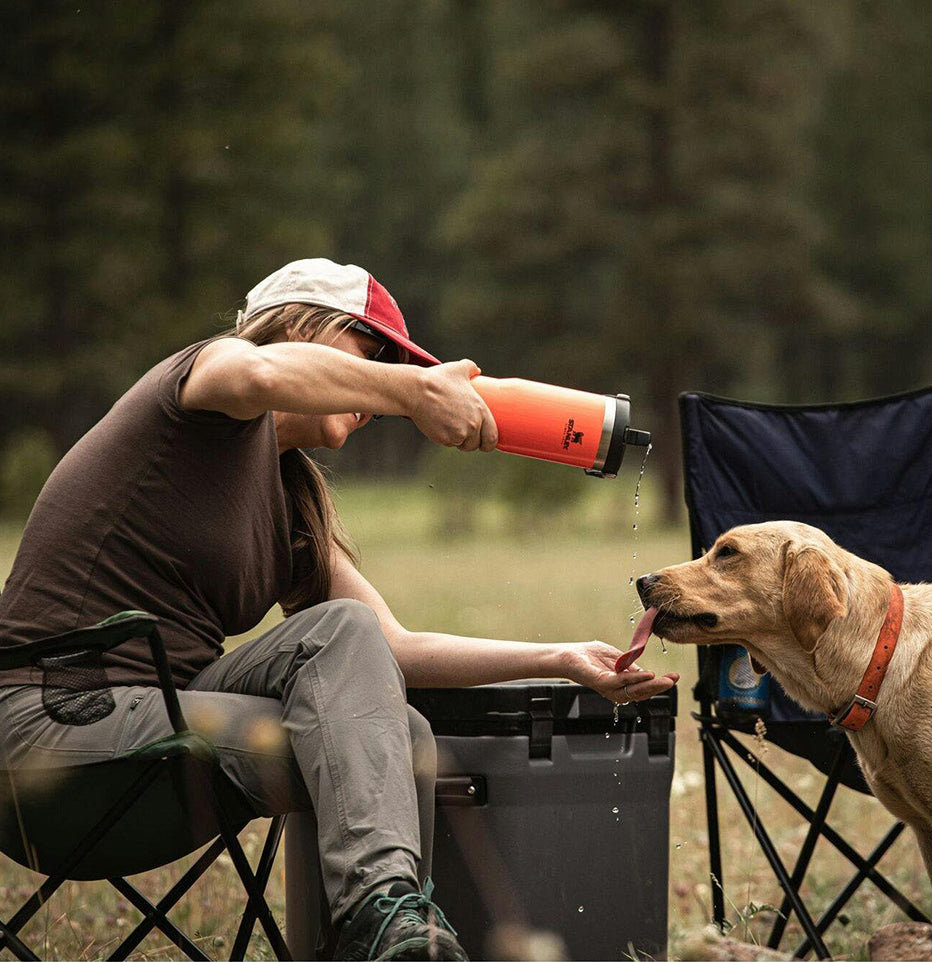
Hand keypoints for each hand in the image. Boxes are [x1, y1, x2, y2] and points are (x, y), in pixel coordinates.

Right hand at [409, 359, 498, 451]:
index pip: (493, 437)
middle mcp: (473, 424)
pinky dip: (444, 438)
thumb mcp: (458, 368)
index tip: (484, 442)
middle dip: (470, 442)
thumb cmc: (438, 379)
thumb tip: (477, 370)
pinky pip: (448, 443)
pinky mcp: (445, 439)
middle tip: (462, 433)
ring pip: (461, 444)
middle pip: (476, 444)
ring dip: (457, 440)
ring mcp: (460, 433)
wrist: (417, 390)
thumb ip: (471, 368)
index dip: (489, 442)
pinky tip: (438, 425)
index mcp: (481, 410)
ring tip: (448, 425)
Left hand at [559, 641, 678, 703]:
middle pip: (642, 693)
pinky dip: (634, 678)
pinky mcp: (600, 682)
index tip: (675, 676)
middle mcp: (617, 690)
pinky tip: (646, 674)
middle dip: (660, 687)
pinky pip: (620, 682)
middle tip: (674, 680)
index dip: (660, 684)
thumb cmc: (590, 657)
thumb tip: (648, 674)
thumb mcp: (618, 660)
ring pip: (634, 691)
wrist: (568, 655)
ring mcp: (609, 688)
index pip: (644, 688)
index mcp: (622, 685)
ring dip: (651, 685)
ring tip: (664, 679)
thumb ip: (632, 667)